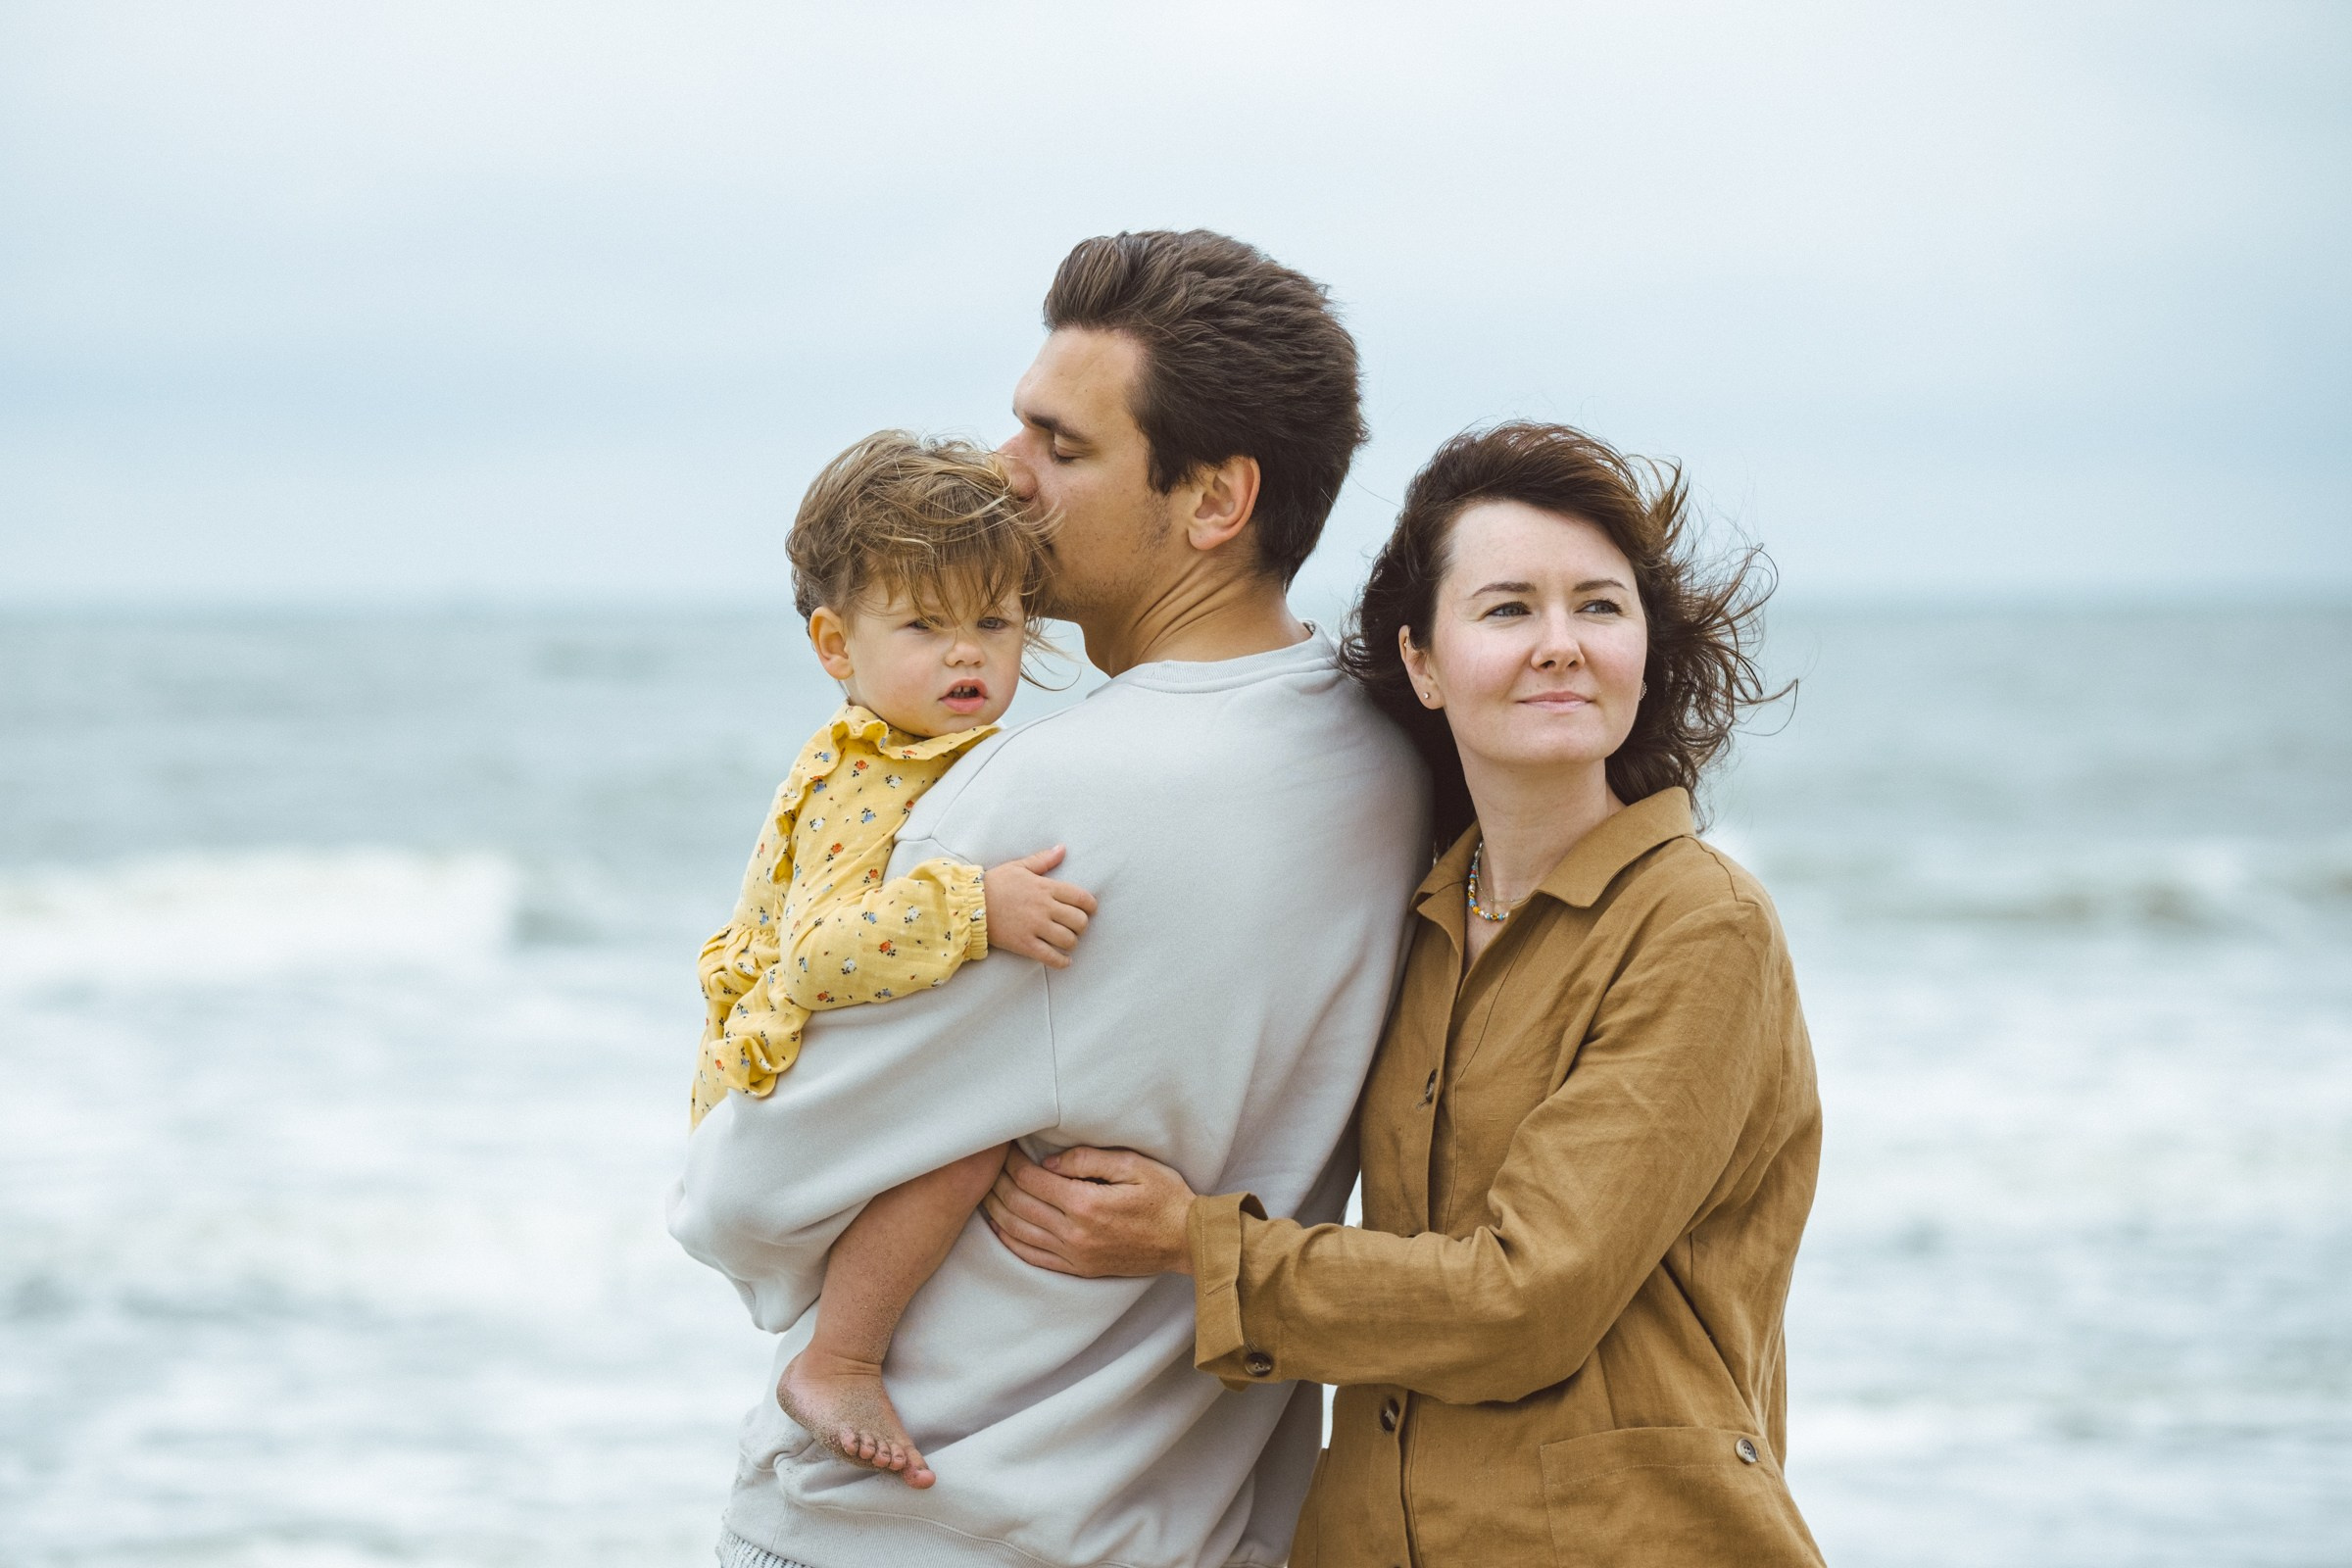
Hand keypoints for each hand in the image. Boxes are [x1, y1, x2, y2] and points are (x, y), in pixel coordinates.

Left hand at [982, 1145, 1196, 1276]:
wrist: (1187, 1241)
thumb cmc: (1165, 1198)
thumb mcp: (1133, 1165)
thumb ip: (1088, 1160)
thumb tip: (1049, 1161)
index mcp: (1086, 1204)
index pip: (1032, 1180)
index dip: (1013, 1162)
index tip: (1007, 1148)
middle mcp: (1075, 1234)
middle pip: (1020, 1205)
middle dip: (999, 1182)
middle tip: (991, 1165)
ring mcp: (1075, 1255)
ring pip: (1020, 1232)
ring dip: (997, 1211)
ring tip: (986, 1192)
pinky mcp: (1079, 1269)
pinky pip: (1034, 1257)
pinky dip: (1011, 1242)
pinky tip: (1000, 1229)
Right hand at [983, 846, 1097, 968]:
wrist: (969, 904)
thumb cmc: (995, 883)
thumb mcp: (1019, 866)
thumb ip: (1044, 860)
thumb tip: (1062, 849)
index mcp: (1045, 887)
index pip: (1081, 898)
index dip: (1091, 906)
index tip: (1089, 910)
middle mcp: (1044, 908)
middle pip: (1079, 921)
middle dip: (1082, 925)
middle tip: (1075, 926)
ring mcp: (1035, 927)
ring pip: (1068, 940)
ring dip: (1072, 942)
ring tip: (1067, 941)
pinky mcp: (1025, 944)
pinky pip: (1051, 957)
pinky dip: (1062, 962)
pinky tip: (1064, 961)